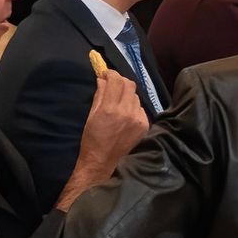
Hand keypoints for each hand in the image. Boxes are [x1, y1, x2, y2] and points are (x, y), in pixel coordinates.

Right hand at [69, 70, 148, 190]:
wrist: (104, 162)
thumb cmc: (92, 139)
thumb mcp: (91, 116)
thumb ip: (99, 96)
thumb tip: (103, 79)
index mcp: (110, 109)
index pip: (116, 80)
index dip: (111, 74)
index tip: (106, 74)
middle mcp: (127, 111)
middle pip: (130, 85)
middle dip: (120, 82)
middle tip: (113, 86)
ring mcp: (139, 119)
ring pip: (136, 96)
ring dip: (127, 95)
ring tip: (118, 103)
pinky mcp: (145, 125)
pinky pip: (141, 109)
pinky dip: (134, 108)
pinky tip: (126, 116)